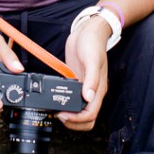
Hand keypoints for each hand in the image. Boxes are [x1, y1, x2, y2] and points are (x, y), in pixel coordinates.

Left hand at [60, 16, 109, 131]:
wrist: (88, 31)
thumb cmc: (93, 43)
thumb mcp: (92, 59)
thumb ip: (91, 79)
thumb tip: (89, 97)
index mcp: (99, 89)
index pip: (91, 114)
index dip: (77, 119)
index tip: (63, 115)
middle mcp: (92, 91)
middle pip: (87, 119)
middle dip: (73, 123)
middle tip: (59, 115)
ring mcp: (84, 88)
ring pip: (79, 112)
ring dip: (69, 117)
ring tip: (56, 111)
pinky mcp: (76, 82)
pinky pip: (72, 99)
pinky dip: (64, 104)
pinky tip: (54, 100)